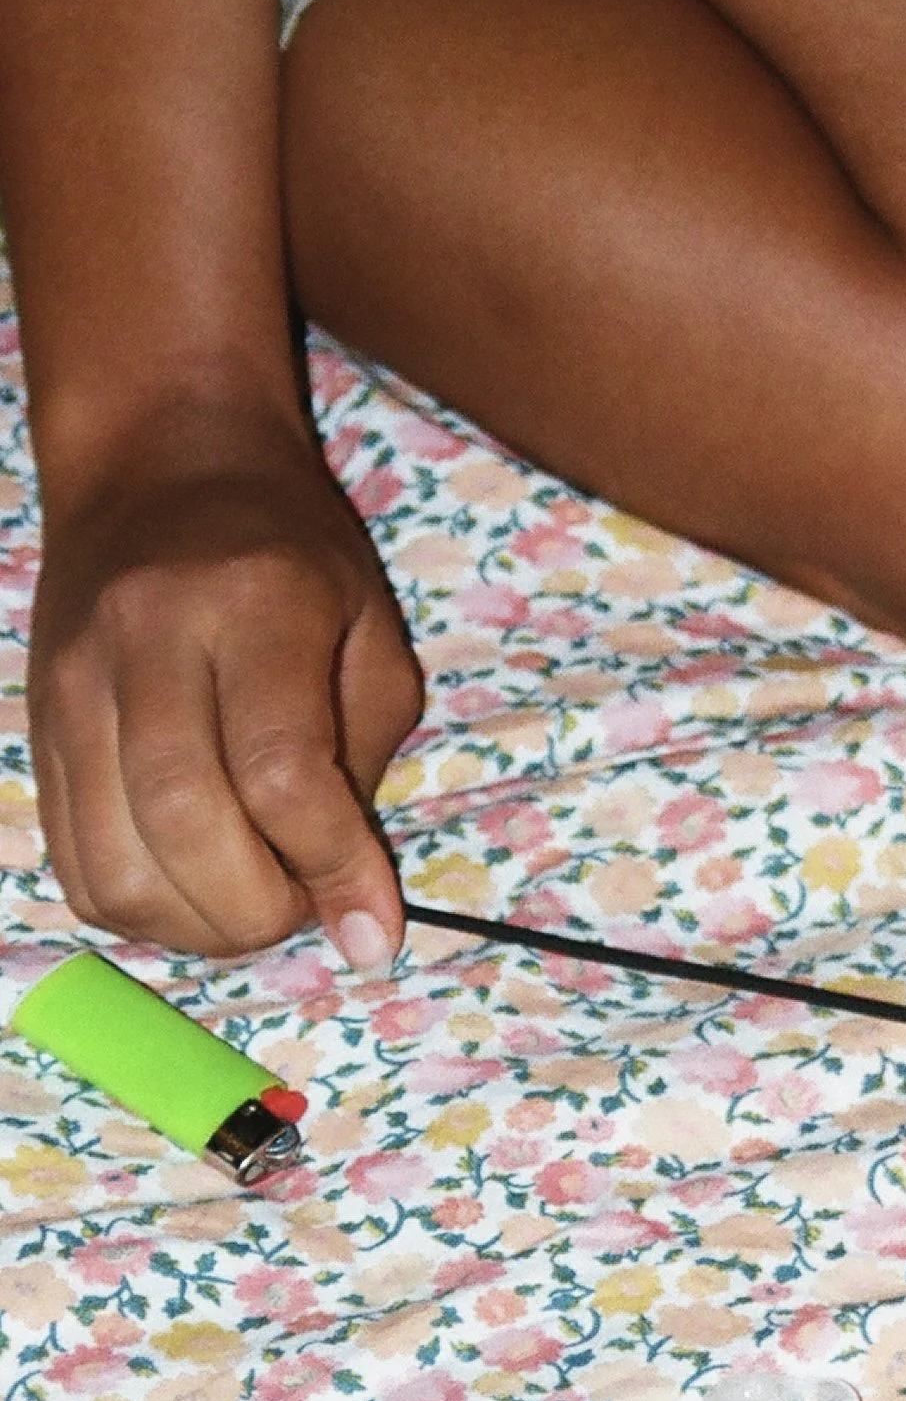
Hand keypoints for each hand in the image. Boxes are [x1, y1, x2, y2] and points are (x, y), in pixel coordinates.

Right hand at [30, 402, 422, 958]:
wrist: (160, 467)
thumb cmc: (290, 555)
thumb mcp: (368, 631)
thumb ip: (361, 767)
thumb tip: (353, 910)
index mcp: (253, 604)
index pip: (280, 772)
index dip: (331, 872)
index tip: (374, 933)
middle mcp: (145, 642)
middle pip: (183, 824)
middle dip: (257, 910)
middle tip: (304, 913)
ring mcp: (71, 688)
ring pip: (115, 863)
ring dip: (197, 928)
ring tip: (253, 908)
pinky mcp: (36, 731)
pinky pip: (73, 862)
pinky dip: (140, 910)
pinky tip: (193, 893)